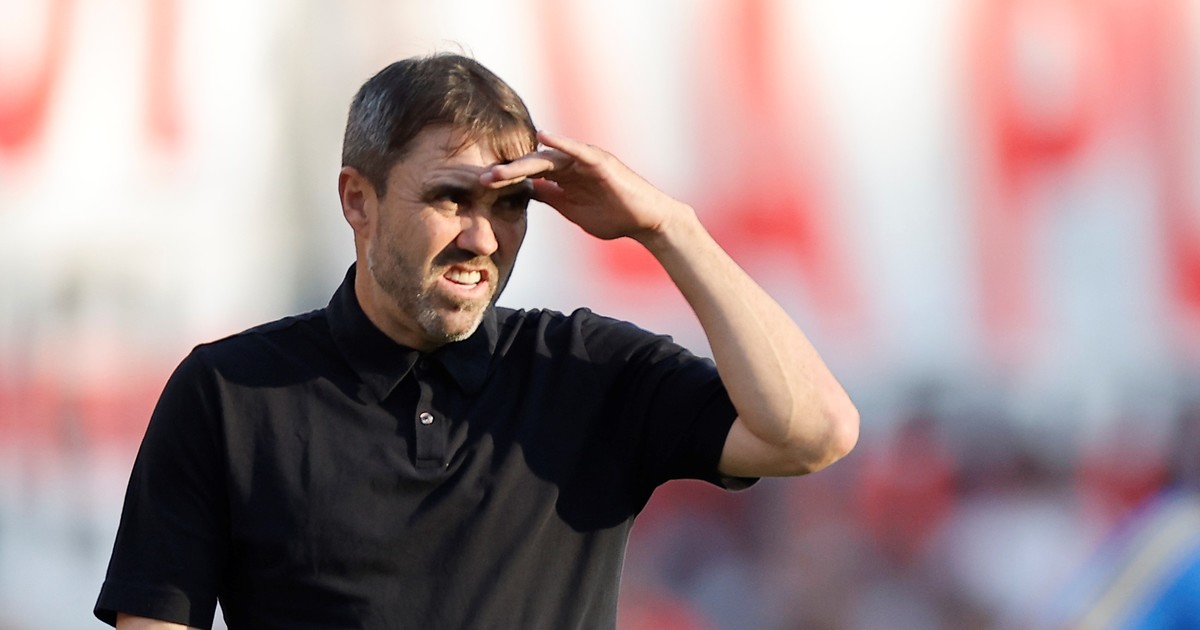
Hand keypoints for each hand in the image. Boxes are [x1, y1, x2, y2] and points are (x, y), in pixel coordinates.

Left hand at [480, 131, 689, 242]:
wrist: (646, 222)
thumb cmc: (614, 216)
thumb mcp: (573, 210)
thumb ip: (551, 198)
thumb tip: (526, 192)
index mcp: (564, 177)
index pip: (528, 176)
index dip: (505, 181)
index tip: (480, 190)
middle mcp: (571, 164)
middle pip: (531, 165)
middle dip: (506, 173)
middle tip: (480, 180)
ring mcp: (585, 161)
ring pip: (547, 158)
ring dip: (521, 164)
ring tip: (498, 172)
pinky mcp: (600, 162)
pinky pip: (576, 150)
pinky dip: (560, 143)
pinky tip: (542, 138)